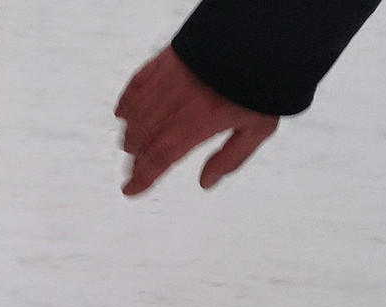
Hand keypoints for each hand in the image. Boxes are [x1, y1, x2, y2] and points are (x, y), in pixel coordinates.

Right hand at [116, 44, 278, 193]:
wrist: (260, 37)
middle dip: (135, 158)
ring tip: (130, 147)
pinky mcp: (167, 59)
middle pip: (144, 136)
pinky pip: (137, 82)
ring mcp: (170, 77)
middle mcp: (179, 100)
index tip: (130, 189)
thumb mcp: (258, 128)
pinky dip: (127, 101)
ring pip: (136, 112)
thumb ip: (230, 158)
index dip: (143, 177)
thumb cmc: (262, 83)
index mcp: (200, 120)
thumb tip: (206, 182)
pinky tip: (123, 113)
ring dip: (130, 134)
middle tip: (134, 171)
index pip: (161, 155)